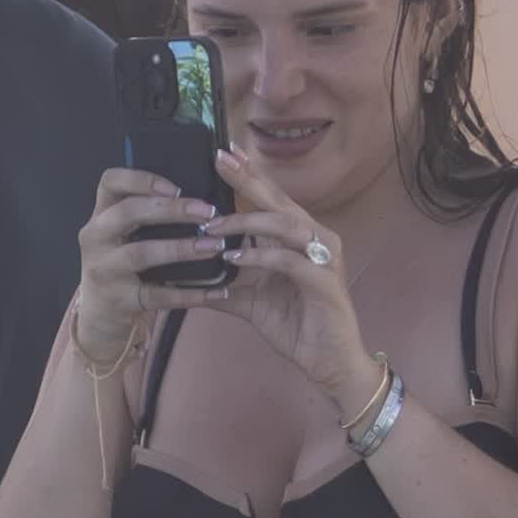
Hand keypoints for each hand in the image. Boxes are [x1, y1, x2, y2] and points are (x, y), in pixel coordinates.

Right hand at [72, 168, 230, 360]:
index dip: (142, 180)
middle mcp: (96, 238)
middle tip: (207, 212)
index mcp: (100, 215)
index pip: (110, 182)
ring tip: (213, 246)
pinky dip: (189, 294)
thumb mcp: (121, 234)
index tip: (176, 187)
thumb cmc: (121, 264)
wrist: (100, 312)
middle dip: (171, 210)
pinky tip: (216, 291)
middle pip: (129, 212)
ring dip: (181, 248)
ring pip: (141, 253)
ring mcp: (105, 270)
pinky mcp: (119, 300)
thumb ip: (145, 213)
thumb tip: (197, 197)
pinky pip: (158, 296)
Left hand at [201, 148, 378, 413]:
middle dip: (248, 180)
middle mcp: (316, 239)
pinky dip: (261, 257)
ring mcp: (324, 259)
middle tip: (220, 160)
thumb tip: (188, 280)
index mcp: (300, 239)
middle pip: (279, 201)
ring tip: (213, 227)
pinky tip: (235, 257)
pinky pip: (290, 260)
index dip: (249, 176)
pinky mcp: (325, 282)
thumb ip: (225, 286)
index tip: (222, 154)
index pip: (271, 200)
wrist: (329, 363)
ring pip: (285, 225)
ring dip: (246, 224)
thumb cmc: (297, 327)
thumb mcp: (252, 303)